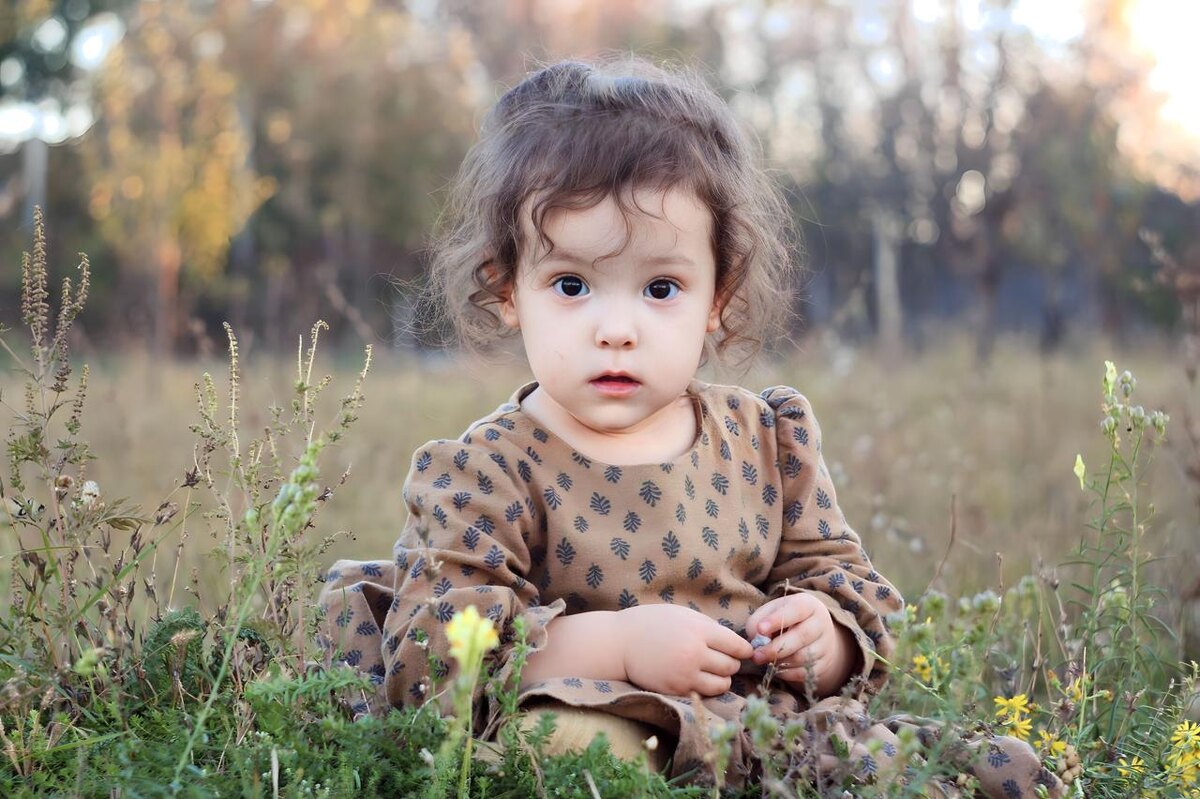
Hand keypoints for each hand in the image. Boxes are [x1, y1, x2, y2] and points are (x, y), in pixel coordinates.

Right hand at [618, 604, 754, 696]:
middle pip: (731, 666)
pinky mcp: (676, 690)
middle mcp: (695, 653)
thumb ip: (708, 627)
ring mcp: (685, 674)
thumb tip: (736, 642)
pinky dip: (706, 688)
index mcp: (699, 630)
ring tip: (711, 671)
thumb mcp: (683, 615)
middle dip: (730, 663)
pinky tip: (697, 678)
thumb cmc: (652, 624)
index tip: (740, 650)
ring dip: (722, 679)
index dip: (743, 649)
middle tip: (722, 659)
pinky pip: (704, 694)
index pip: (737, 646)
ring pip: (722, 684)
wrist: (620, 643)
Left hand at [745, 592, 857, 696]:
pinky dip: (787, 673)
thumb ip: (758, 620)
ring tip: (765, 660)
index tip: (760, 629)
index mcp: (808, 605)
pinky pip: (804, 672)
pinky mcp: (824, 663)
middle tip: (756, 656)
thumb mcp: (771, 612)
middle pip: (801, 636)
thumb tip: (756, 638)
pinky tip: (776, 668)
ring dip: (779, 662)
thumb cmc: (785, 619)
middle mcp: (821, 623)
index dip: (777, 620)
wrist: (812, 634)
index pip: (795, 610)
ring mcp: (825, 644)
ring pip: (802, 657)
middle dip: (775, 648)